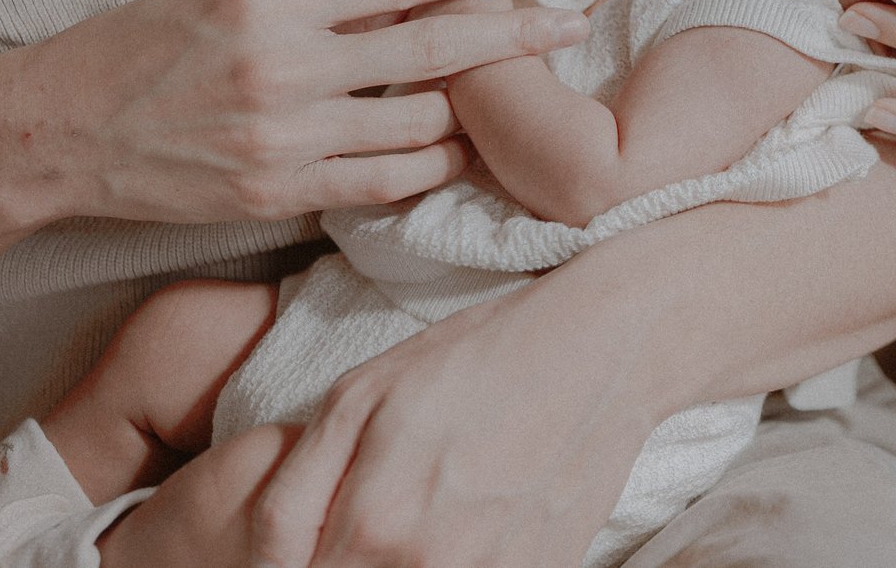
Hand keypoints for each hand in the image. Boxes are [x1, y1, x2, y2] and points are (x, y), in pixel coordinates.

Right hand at [3, 0, 590, 225]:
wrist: (59, 129)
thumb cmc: (146, 44)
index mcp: (276, 0)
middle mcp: (287, 67)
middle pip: (434, 51)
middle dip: (516, 37)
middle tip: (574, 23)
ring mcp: (284, 137)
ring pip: (420, 125)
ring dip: (477, 109)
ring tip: (522, 96)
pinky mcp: (275, 192)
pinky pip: (382, 183)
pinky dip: (432, 166)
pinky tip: (463, 152)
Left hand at [249, 259, 663, 567]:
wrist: (605, 349)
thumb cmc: (477, 359)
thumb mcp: (358, 399)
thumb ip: (291, 498)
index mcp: (374, 529)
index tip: (313, 545)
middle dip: (347, 565)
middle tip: (372, 520)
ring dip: (400, 567)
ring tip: (423, 519)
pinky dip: (462, 563)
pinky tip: (467, 527)